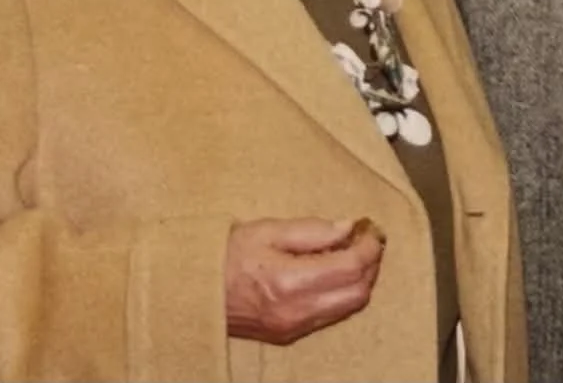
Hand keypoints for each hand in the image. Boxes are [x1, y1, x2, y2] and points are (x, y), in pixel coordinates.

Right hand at [225, 217, 385, 345]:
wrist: (191, 292)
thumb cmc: (225, 256)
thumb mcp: (267, 230)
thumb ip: (312, 230)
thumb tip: (348, 228)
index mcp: (289, 281)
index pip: (352, 267)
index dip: (369, 245)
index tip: (369, 227)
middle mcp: (295, 311)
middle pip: (358, 292)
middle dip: (371, 264)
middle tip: (366, 239)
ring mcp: (292, 327)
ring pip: (349, 307)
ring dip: (359, 280)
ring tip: (352, 253)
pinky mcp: (288, 335)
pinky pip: (331, 315)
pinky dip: (342, 294)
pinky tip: (334, 273)